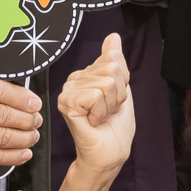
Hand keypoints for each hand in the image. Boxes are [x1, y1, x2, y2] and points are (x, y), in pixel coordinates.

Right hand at [0, 63, 43, 167]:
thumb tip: (20, 76)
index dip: (23, 99)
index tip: (36, 103)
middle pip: (2, 116)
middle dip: (27, 120)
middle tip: (37, 120)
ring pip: (0, 137)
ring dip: (24, 138)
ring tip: (33, 134)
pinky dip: (12, 156)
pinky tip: (24, 152)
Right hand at [56, 34, 134, 179]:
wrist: (109, 153)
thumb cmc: (115, 127)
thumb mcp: (122, 89)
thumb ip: (115, 61)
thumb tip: (112, 37)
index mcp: (87, 74)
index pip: (113, 57)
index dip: (123, 81)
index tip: (114, 99)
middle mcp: (75, 79)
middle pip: (111, 68)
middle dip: (118, 94)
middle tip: (107, 111)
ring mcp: (68, 90)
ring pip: (106, 82)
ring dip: (110, 104)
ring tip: (100, 117)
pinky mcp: (67, 103)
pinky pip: (96, 95)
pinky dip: (101, 111)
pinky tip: (93, 121)